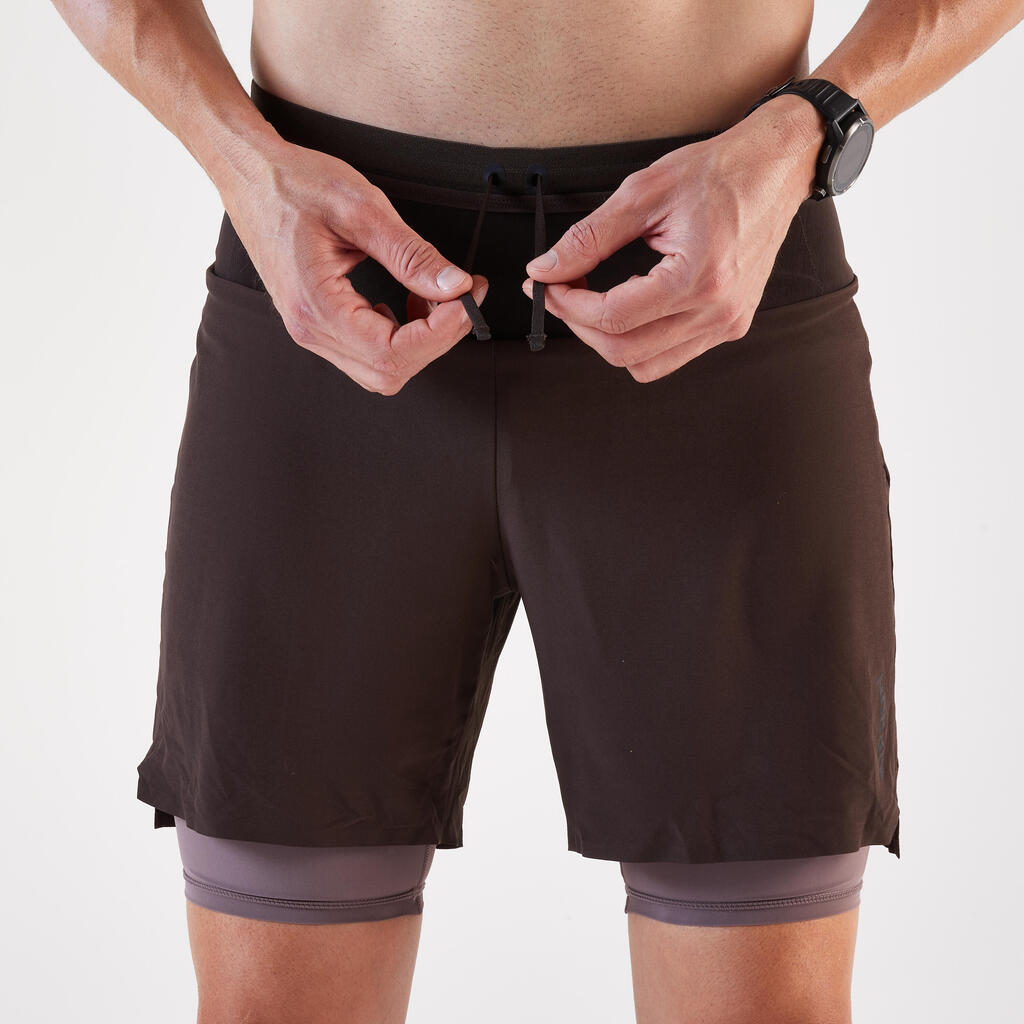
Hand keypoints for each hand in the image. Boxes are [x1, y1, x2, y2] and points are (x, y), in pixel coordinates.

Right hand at [220, 140, 486, 394]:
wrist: (249, 175)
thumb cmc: (293, 184)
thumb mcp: (362, 208)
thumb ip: (412, 254)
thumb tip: (454, 286)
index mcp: (317, 305)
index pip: (391, 351)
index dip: (440, 333)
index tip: (466, 299)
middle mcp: (310, 329)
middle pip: (390, 370)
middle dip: (437, 339)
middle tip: (463, 296)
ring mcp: (312, 331)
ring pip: (381, 369)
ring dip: (420, 341)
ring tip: (437, 297)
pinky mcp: (318, 324)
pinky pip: (367, 353)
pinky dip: (400, 337)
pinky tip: (407, 303)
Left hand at [520, 106, 820, 381]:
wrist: (777, 167)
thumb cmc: (721, 171)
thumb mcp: (643, 193)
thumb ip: (588, 238)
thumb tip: (546, 269)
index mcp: (698, 278)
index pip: (612, 317)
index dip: (567, 305)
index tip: (546, 285)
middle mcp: (717, 311)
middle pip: (624, 352)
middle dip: (580, 326)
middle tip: (562, 293)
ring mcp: (727, 323)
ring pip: (645, 364)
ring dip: (609, 339)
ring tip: (596, 300)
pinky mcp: (730, 324)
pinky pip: (671, 355)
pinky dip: (640, 339)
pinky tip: (632, 302)